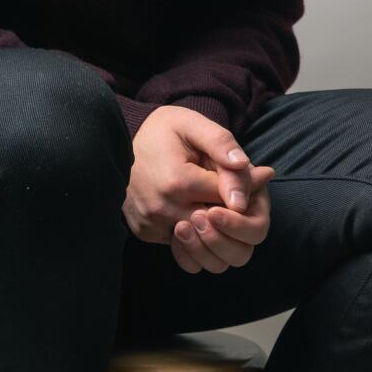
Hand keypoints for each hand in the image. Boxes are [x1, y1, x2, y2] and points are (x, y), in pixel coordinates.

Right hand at [124, 105, 275, 274]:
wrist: (118, 140)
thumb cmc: (162, 131)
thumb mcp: (193, 124)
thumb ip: (222, 145)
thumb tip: (247, 167)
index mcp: (178, 182)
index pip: (231, 201)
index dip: (246, 191)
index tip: (253, 177)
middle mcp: (163, 209)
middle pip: (219, 230)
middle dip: (233, 215)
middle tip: (233, 194)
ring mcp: (152, 224)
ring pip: (202, 245)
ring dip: (215, 229)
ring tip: (215, 204)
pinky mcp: (145, 232)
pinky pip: (182, 247)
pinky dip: (195, 234)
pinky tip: (195, 211)